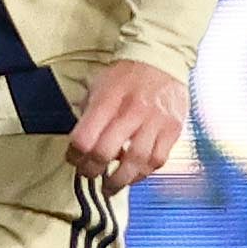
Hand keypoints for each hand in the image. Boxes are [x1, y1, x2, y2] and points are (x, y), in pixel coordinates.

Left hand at [67, 59, 188, 193]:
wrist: (162, 61)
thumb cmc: (127, 75)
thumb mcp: (98, 86)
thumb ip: (88, 114)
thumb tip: (79, 145)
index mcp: (108, 99)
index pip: (84, 138)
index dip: (74, 155)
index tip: (74, 159)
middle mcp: (132, 112)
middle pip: (106, 152)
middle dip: (93, 171)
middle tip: (90, 175)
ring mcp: (156, 122)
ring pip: (136, 162)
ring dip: (120, 180)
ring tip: (111, 186)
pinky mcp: (173, 130)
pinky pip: (158, 160)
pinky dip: (143, 173)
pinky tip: (134, 175)